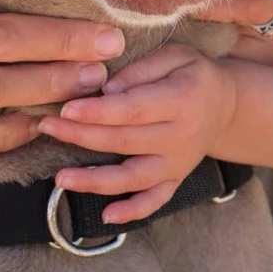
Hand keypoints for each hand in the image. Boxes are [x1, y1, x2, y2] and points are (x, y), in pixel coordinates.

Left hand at [40, 44, 235, 223]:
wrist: (225, 104)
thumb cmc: (191, 74)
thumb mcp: (175, 55)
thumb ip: (141, 69)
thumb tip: (107, 88)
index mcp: (181, 101)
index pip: (133, 110)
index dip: (98, 112)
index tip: (66, 109)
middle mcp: (180, 137)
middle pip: (125, 142)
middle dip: (82, 137)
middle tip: (47, 127)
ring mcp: (178, 163)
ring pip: (133, 178)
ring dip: (95, 181)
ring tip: (61, 179)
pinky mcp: (175, 180)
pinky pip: (154, 201)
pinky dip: (132, 211)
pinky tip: (107, 216)